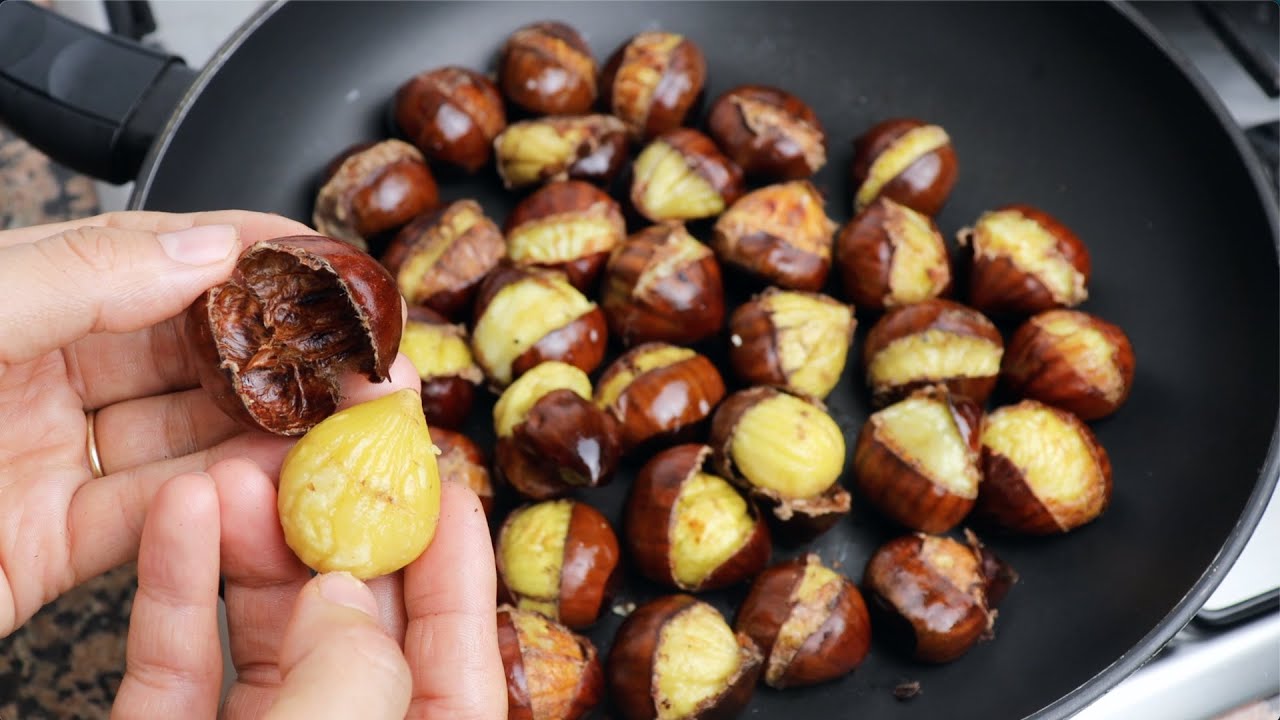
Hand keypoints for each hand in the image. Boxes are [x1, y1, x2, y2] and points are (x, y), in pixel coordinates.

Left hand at [0, 211, 315, 634]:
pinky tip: (267, 490)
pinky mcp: (45, 551)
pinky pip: (151, 521)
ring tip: (346, 428)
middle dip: (286, 353)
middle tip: (367, 361)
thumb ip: (71, 279)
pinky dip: (217, 508)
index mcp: (4, 306)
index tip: (329, 266)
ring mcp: (42, 465)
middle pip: (189, 353)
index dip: (249, 255)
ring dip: (270, 436)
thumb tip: (201, 248)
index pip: (151, 261)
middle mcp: (30, 378)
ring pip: (186, 439)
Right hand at [111, 458, 503, 718]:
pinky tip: (179, 514)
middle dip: (336, 529)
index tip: (441, 485)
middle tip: (323, 449)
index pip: (458, 659)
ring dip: (250, 543)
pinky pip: (176, 665)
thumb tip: (340, 595)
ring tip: (233, 472)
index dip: (457, 568)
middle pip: (358, 626)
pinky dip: (175, 589)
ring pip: (264, 633)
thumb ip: (353, 674)